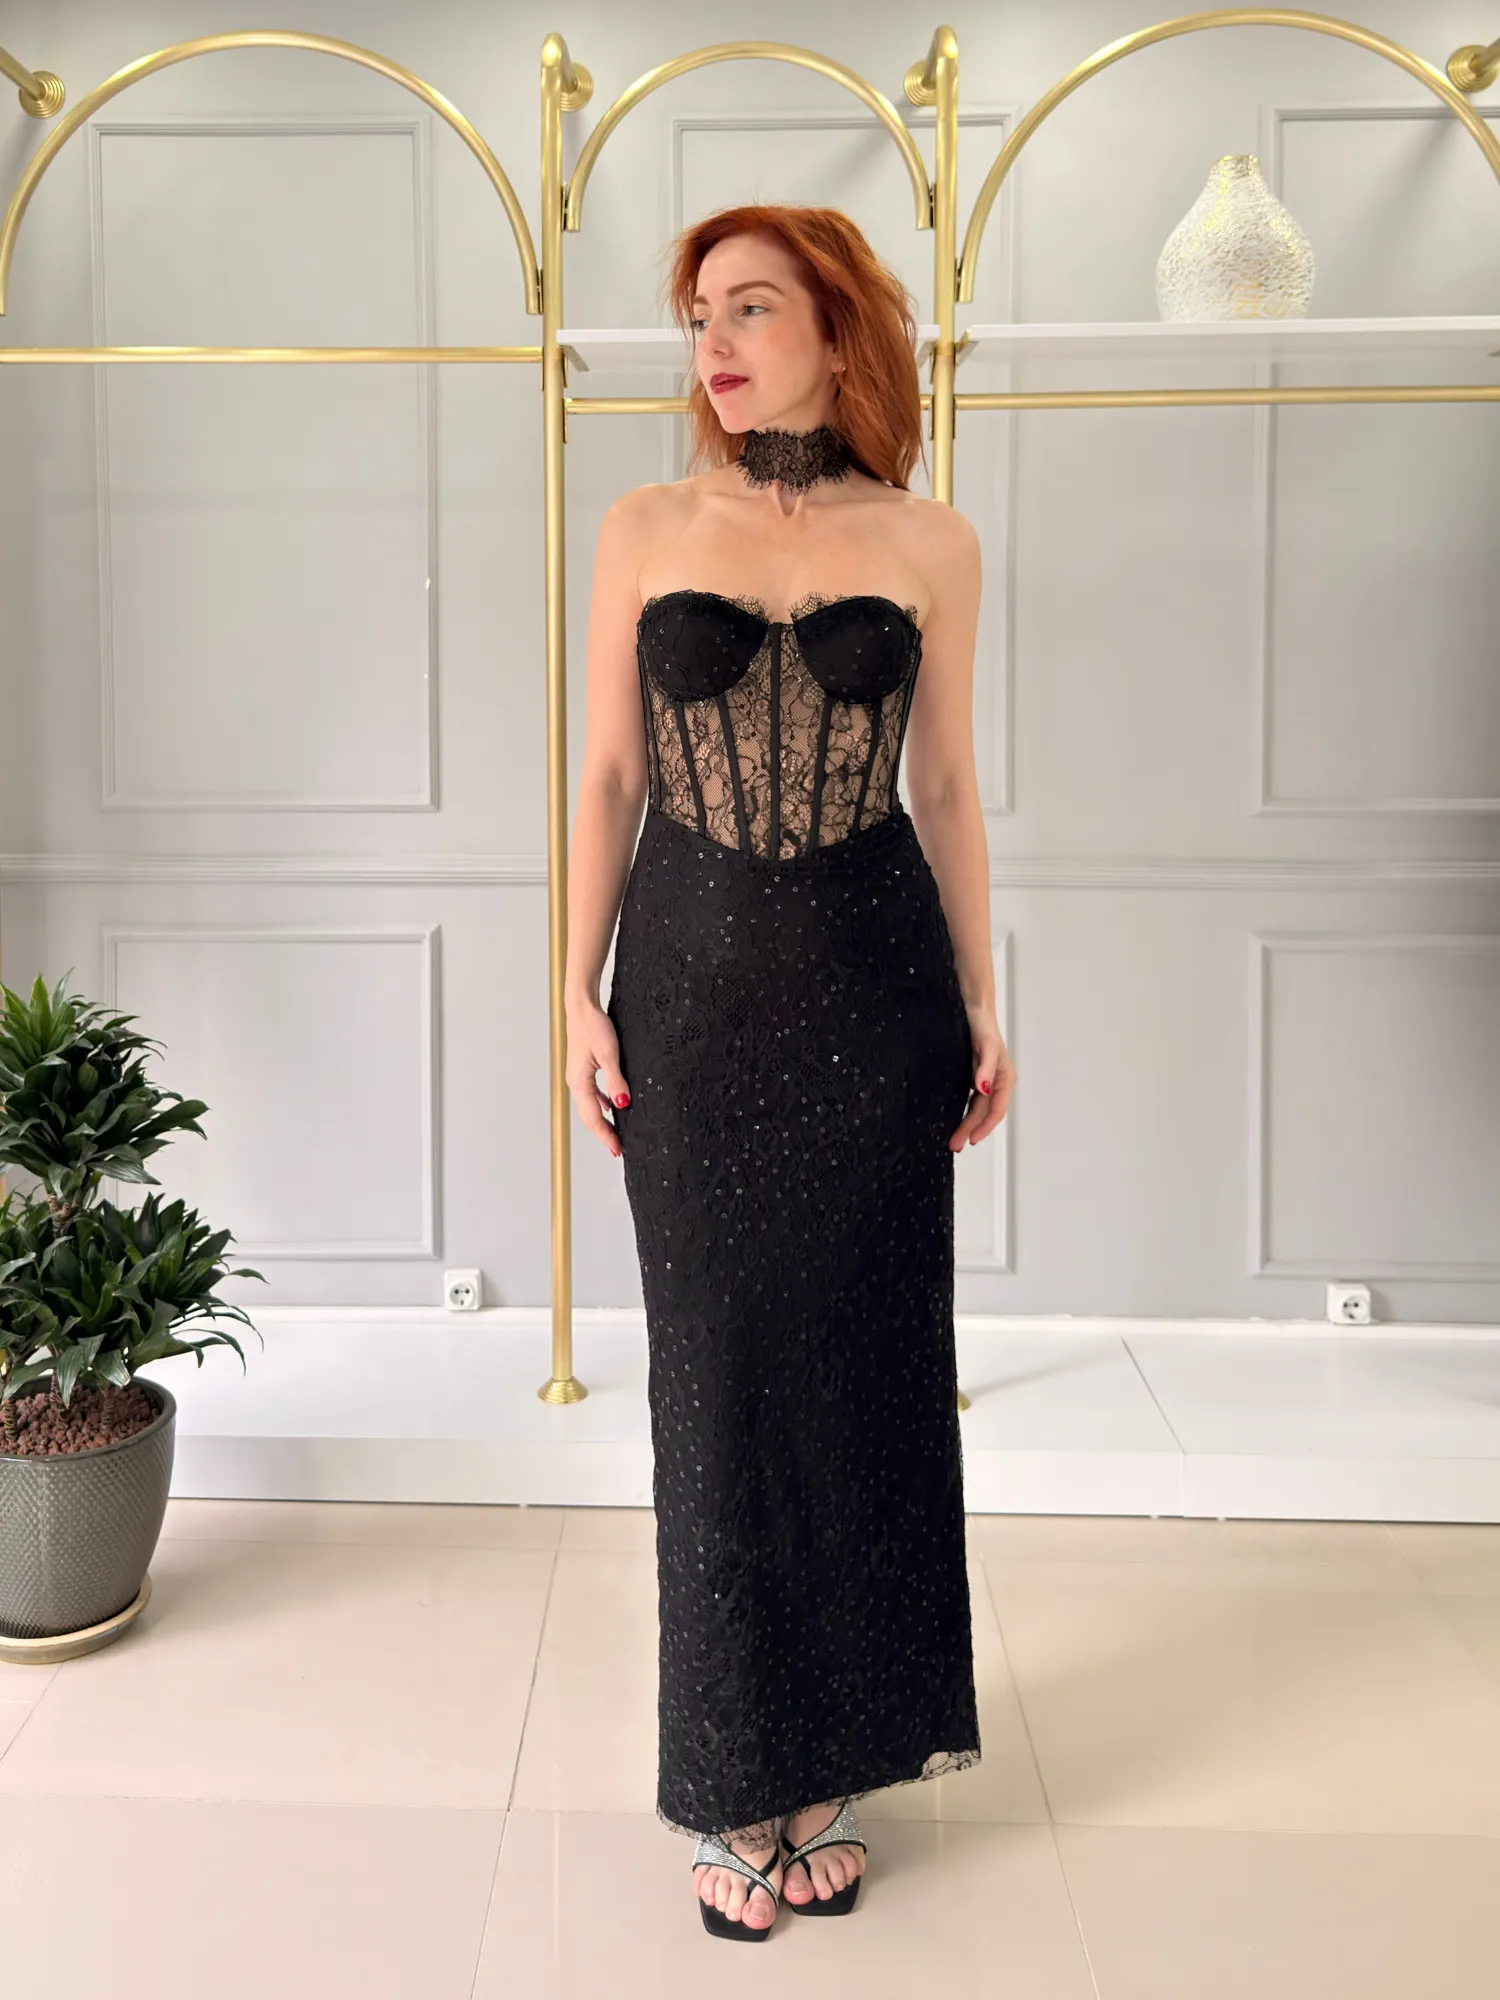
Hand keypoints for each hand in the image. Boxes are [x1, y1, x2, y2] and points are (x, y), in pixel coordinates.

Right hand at [566, 997, 629, 1160]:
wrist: (582, 1006)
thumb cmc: (593, 1025)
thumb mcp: (610, 1054)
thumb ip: (616, 1082)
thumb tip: (622, 1105)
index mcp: (579, 1083)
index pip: (593, 1118)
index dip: (606, 1136)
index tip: (618, 1150)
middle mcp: (576, 1083)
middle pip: (589, 1116)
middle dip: (604, 1134)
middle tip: (618, 1149)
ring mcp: (578, 1077)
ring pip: (590, 1106)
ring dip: (603, 1121)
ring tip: (616, 1133)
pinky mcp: (583, 1069)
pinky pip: (592, 1094)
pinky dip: (602, 1105)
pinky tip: (612, 1107)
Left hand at [950, 1001, 1014, 1150]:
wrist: (973, 1009)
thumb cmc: (983, 1026)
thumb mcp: (986, 1046)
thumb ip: (984, 1068)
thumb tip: (983, 1089)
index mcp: (1004, 1078)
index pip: (996, 1110)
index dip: (984, 1126)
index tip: (972, 1139)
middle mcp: (996, 1082)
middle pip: (984, 1113)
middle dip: (971, 1130)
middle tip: (955, 1145)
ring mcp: (984, 1080)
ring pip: (977, 1109)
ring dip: (967, 1125)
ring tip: (954, 1140)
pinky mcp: (973, 1075)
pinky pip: (970, 1100)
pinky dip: (963, 1112)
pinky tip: (954, 1119)